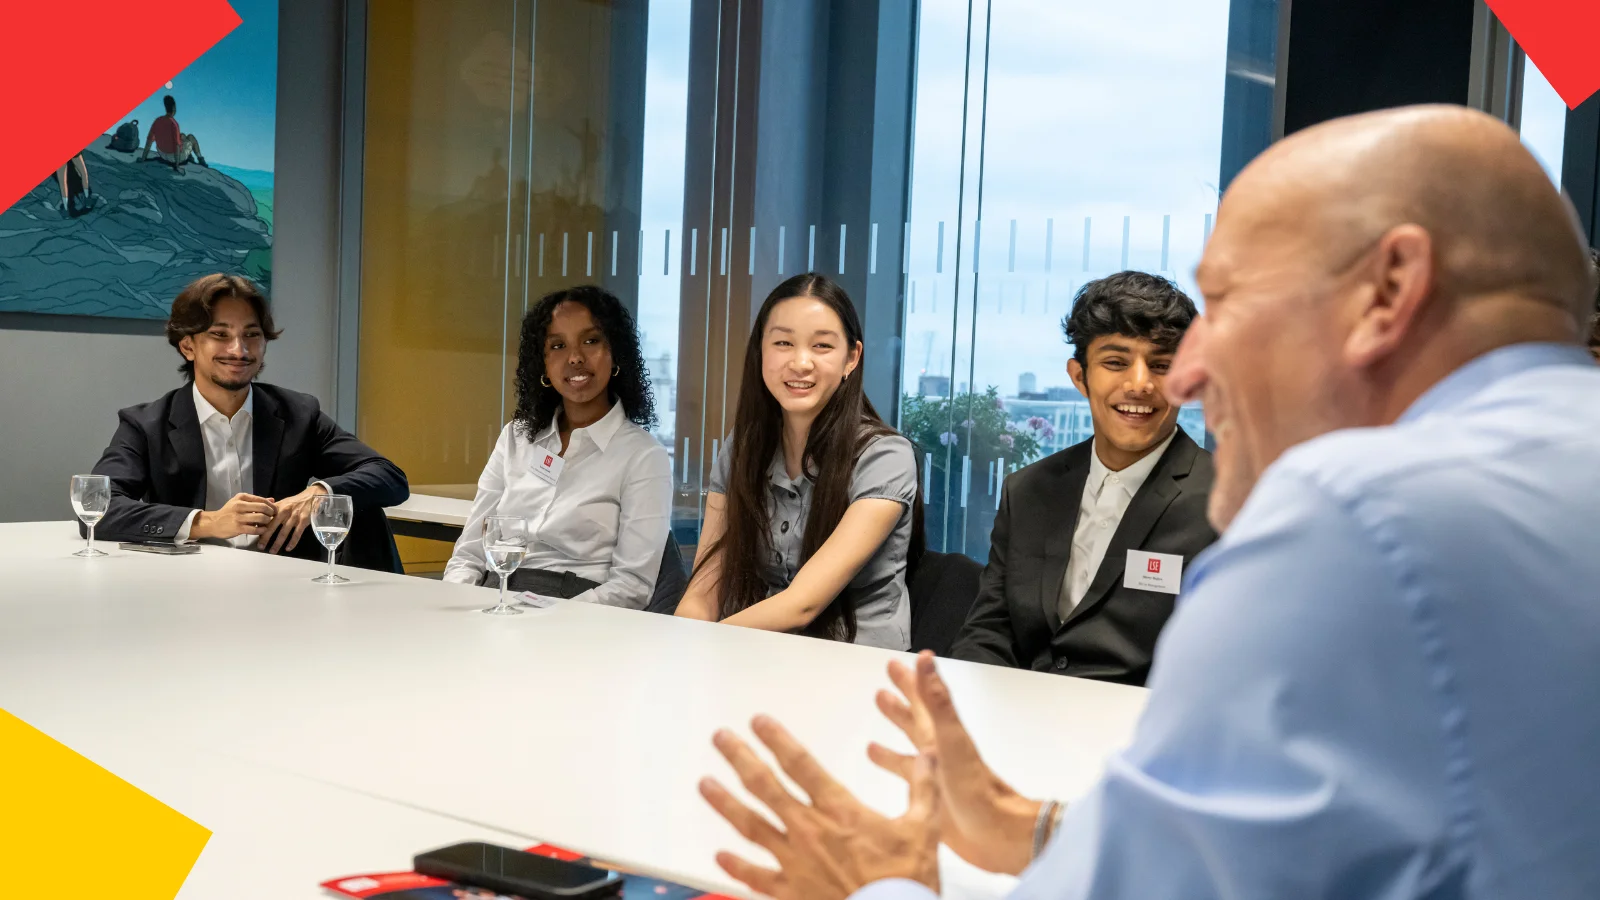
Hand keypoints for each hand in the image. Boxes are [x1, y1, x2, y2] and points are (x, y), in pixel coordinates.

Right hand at [192, 493, 276, 540]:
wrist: (213, 523)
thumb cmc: (228, 512)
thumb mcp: (240, 502)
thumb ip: (256, 501)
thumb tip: (272, 500)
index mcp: (241, 497)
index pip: (261, 500)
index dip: (271, 506)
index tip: (274, 510)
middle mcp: (240, 505)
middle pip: (263, 508)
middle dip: (271, 513)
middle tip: (272, 517)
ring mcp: (238, 517)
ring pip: (261, 518)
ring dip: (267, 521)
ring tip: (267, 523)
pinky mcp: (238, 528)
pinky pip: (255, 529)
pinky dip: (262, 530)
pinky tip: (263, 530)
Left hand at [260, 483, 327, 553]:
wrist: (311, 497)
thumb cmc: (294, 502)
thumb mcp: (281, 503)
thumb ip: (270, 512)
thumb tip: (258, 521)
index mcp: (277, 508)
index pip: (266, 520)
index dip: (260, 528)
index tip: (255, 537)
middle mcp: (284, 512)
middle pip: (272, 527)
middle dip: (265, 538)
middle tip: (260, 547)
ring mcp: (294, 517)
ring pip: (284, 532)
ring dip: (277, 543)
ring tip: (273, 551)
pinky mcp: (304, 521)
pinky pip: (297, 534)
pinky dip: (292, 542)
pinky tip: (288, 548)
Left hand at [700, 715, 940, 899]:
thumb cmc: (906, 883)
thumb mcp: (923, 830)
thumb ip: (922, 789)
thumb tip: (927, 758)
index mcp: (840, 811)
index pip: (801, 764)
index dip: (777, 740)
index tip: (759, 722)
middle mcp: (809, 831)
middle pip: (765, 786)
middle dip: (740, 758)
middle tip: (721, 739)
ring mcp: (795, 863)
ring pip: (750, 826)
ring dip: (725, 802)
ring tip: (706, 784)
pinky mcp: (790, 893)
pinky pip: (756, 877)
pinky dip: (736, 866)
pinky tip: (720, 855)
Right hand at [869, 651, 1040, 874]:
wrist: (998, 834)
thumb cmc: (975, 788)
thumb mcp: (951, 740)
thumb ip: (937, 701)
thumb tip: (926, 658)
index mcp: (942, 736)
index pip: (923, 700)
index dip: (910, 681)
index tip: (896, 663)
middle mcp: (938, 753)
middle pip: (916, 721)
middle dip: (900, 703)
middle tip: (882, 686)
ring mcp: (935, 777)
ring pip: (910, 751)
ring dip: (894, 738)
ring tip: (873, 730)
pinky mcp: (931, 801)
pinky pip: (908, 780)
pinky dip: (894, 771)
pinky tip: (885, 772)